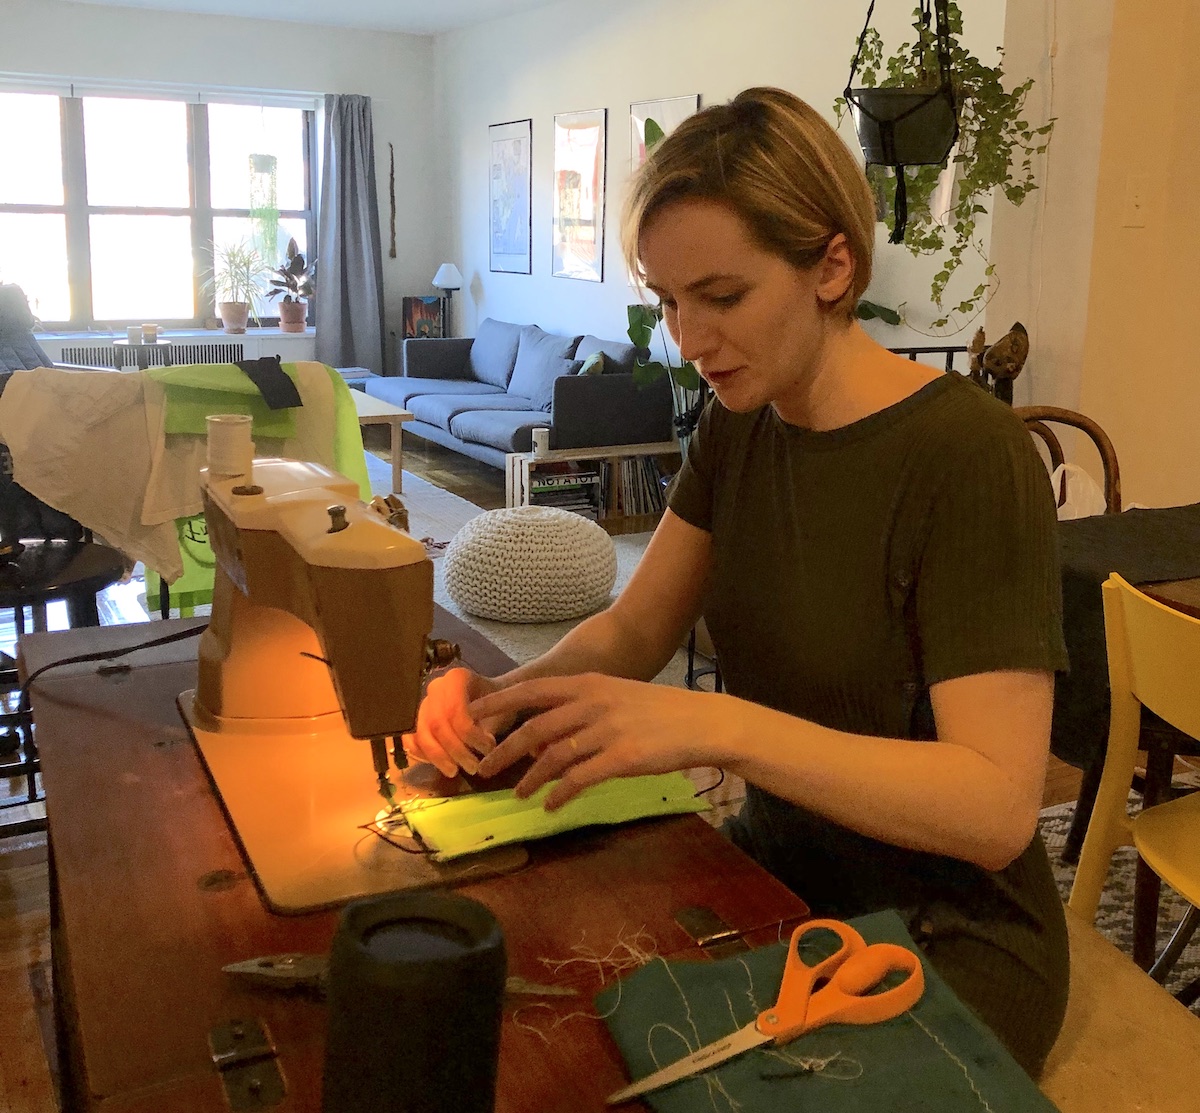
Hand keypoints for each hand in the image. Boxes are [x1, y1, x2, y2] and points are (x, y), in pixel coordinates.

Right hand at [405, 667, 511, 776]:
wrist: (491, 700)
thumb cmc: (499, 704)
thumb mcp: (502, 711)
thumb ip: (490, 726)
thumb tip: (483, 744)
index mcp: (456, 678)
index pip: (455, 710)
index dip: (469, 734)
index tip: (487, 750)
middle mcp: (435, 687)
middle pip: (436, 724)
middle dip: (454, 750)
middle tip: (473, 768)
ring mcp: (423, 703)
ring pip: (421, 734)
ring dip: (438, 757)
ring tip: (456, 772)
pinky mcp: (416, 720)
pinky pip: (412, 740)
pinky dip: (424, 756)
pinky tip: (441, 765)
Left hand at [470, 673, 721, 808]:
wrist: (700, 722)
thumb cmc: (656, 711)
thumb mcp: (614, 697)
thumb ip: (578, 711)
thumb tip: (540, 736)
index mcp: (588, 684)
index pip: (532, 690)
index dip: (499, 704)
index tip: (471, 718)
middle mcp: (592, 703)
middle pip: (534, 728)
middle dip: (504, 750)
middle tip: (484, 769)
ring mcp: (607, 730)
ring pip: (553, 757)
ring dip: (530, 779)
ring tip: (519, 795)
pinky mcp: (622, 758)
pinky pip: (579, 779)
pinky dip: (559, 793)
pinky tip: (551, 805)